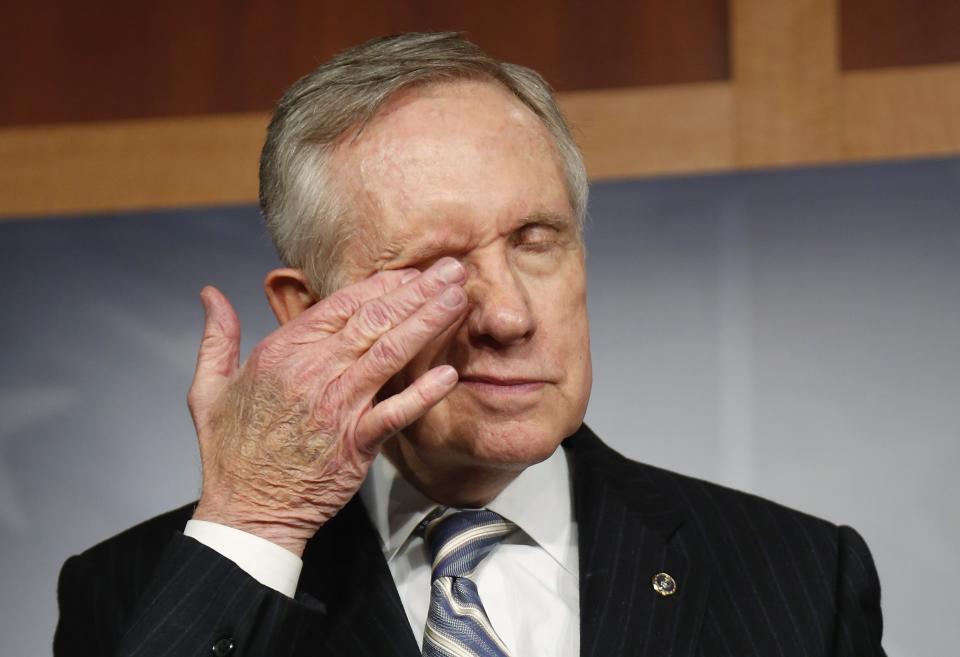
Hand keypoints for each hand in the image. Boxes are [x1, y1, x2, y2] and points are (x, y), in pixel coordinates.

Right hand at [188, 258, 467, 555]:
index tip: (412, 272)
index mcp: (282, 353)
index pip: (341, 305)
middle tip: (452, 270)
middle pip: (374, 320)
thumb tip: (210, 294)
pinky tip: (448, 374)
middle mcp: (313, 372)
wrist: (247, 511)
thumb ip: (217, 336)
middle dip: (417, 291)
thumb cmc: (230, 452)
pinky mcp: (356, 443)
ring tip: (458, 299)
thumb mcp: (208, 387)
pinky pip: (395, 413)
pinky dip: (422, 393)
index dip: (381, 285)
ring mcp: (337, 407)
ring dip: (427, 323)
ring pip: (389, 354)